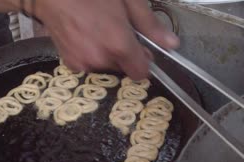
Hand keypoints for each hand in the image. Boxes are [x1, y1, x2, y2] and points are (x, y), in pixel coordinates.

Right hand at [34, 0, 178, 79]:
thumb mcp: (126, 0)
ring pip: (106, 67)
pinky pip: (90, 65)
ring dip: (106, 55)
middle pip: (124, 69)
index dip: (143, 61)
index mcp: (118, 44)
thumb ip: (149, 24)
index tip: (140, 49)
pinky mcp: (71, 64)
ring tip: (97, 31)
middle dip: (124, 54)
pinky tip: (85, 36)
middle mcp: (101, 59)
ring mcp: (83, 64)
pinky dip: (91, 55)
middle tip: (114, 31)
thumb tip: (172, 44)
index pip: (141, 73)